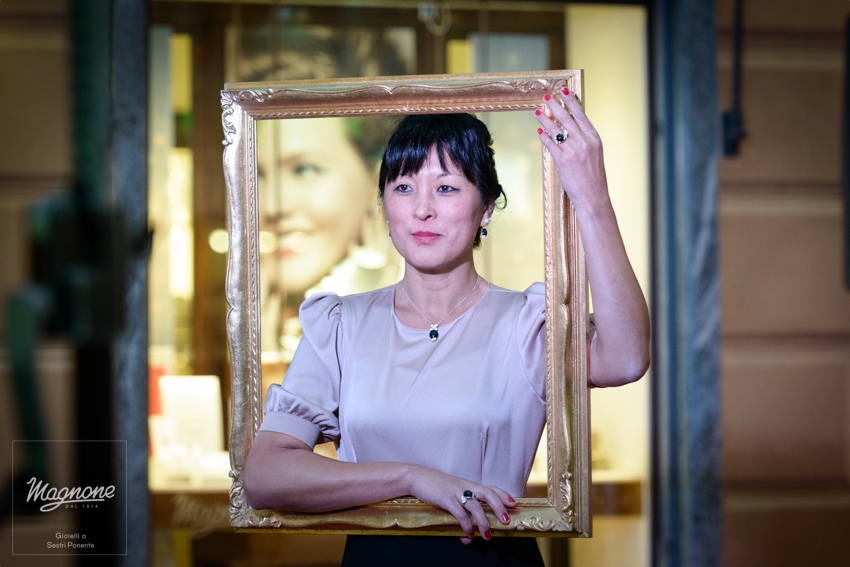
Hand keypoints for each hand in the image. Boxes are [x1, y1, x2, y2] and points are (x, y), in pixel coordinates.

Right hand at [406, 465, 515, 543]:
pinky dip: (466, 525)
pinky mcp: (446, 499)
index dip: (503, 495)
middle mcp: (465, 486)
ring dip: (483, 522)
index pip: (490, 488)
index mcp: (469, 484)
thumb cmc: (436, 486)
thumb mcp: (453, 490)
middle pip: (488, 494)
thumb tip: (470, 528)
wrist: (418, 477)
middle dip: (499, 508)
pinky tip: (468, 534)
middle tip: (506, 521)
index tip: (513, 503)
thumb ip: (462, 507)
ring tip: (488, 536)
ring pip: (475, 506)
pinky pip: (459, 513)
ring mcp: (456, 492)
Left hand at [534, 88, 610, 214]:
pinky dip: (543, 136)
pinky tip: (539, 131)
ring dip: (544, 119)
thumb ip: (584, 140)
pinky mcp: (562, 160)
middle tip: (546, 97)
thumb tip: (569, 128)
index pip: (581, 114)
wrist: (593, 196)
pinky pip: (550, 144)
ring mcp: (573, 150)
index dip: (571, 101)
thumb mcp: (594, 153)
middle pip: (566, 118)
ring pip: (555, 130)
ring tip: (537, 112)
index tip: (564, 90)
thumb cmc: (593, 176)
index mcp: (594, 138)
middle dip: (554, 106)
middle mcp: (584, 142)